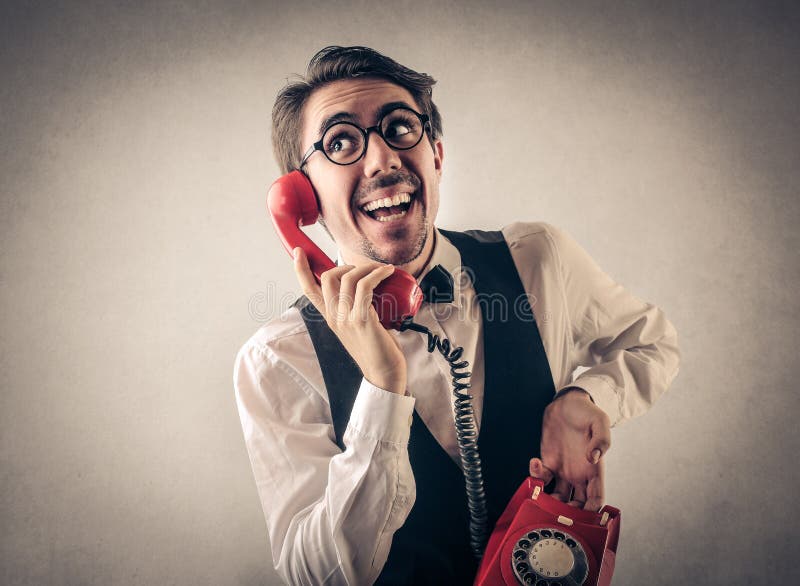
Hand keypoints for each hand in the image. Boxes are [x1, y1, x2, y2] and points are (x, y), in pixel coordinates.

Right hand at [293, 247, 407, 393]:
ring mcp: (346, 318)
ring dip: (367, 267)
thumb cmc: (376, 349)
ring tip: (382, 269)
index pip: (308, 290)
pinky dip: (378, 274)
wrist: (384, 373)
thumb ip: (354, 308)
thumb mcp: (357, 326)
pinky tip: (388, 272)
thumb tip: (365, 286)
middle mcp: (334, 317)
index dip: (301, 269)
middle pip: (326, 277)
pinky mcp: (362, 319)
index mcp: (330, 318)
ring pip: (348, 278)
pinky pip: (365, 286)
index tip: (298, 252)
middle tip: (366, 268)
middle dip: (345, 264)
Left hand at [529, 389, 610, 511]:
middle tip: (559, 513)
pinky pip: (542, 478)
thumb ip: (601, 440)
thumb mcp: (599, 421)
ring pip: (558, 497)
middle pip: (577, 505)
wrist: (567, 402)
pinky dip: (537, 477)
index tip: (584, 516)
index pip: (597, 497)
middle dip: (569, 513)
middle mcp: (579, 474)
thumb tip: (594, 458)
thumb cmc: (586, 412)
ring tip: (543, 495)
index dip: (593, 510)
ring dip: (550, 501)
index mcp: (595, 469)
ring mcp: (563, 470)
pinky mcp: (548, 462)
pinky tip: (535, 463)